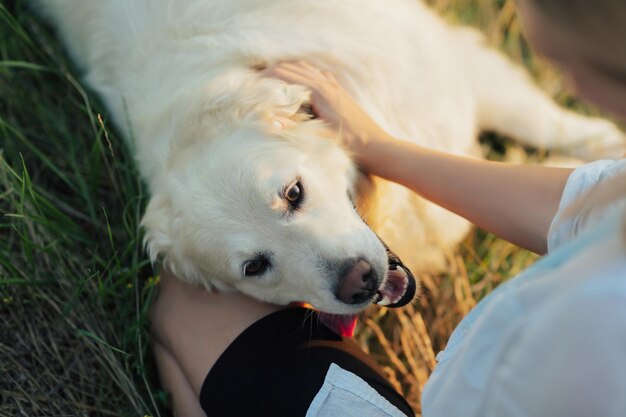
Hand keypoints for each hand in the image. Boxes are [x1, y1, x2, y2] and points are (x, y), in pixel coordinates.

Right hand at [266, 61, 393, 170]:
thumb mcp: (318, 137)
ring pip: (307, 69)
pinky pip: (320, 75)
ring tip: (275, 81)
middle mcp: (327, 84)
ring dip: (290, 71)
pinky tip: (303, 84)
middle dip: (275, 71)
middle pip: (294, 68)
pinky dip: (306, 74)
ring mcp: (335, 86)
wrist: (376, 147)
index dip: (268, 76)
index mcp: (318, 91)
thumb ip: (293, 128)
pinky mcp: (341, 92)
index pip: (286, 75)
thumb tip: (269, 122)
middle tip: (259, 81)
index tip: (253, 83)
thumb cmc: (348, 144)